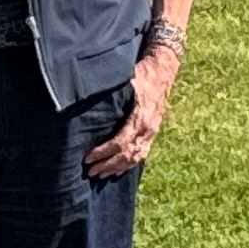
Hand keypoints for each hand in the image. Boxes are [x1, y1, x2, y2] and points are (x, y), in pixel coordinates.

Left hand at [91, 47, 178, 179]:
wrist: (162, 72)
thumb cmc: (141, 75)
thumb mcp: (127, 79)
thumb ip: (111, 91)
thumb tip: (86, 96)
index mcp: (140, 117)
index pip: (120, 142)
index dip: (103, 152)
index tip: (88, 158)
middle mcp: (148, 128)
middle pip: (127, 155)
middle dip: (107, 165)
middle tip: (90, 172)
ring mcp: (151, 133)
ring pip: (135, 158)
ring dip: (116, 168)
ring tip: (99, 175)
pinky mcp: (152, 134)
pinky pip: (141, 155)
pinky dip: (128, 165)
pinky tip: (117, 171)